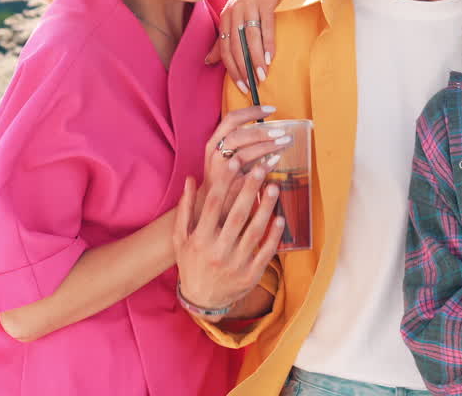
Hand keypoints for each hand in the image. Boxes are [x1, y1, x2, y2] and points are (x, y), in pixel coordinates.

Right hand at [174, 106, 289, 315]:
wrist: (202, 299)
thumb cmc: (191, 263)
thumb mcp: (181, 238)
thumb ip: (185, 209)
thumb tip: (190, 180)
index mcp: (199, 240)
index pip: (213, 205)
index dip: (224, 182)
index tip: (234, 162)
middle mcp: (217, 251)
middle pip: (237, 215)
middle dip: (249, 190)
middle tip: (261, 168)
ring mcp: (235, 264)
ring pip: (254, 231)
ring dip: (266, 208)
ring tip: (274, 187)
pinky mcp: (251, 275)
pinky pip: (266, 252)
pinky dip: (274, 235)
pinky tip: (280, 218)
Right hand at [197, 106, 293, 223]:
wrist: (209, 206)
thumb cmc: (223, 177)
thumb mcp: (226, 155)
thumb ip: (243, 142)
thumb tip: (271, 130)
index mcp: (214, 142)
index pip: (232, 119)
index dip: (252, 112)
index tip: (272, 110)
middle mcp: (215, 154)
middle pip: (238, 136)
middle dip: (261, 132)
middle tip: (281, 131)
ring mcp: (220, 171)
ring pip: (243, 154)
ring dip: (266, 147)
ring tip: (284, 143)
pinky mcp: (228, 187)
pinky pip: (249, 173)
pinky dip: (264, 166)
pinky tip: (276, 160)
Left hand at [205, 0, 293, 92]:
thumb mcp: (235, 15)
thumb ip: (222, 38)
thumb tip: (208, 62)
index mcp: (226, 17)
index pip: (224, 48)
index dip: (231, 69)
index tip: (242, 86)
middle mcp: (235, 12)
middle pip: (236, 45)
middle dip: (243, 68)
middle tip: (251, 86)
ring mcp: (249, 6)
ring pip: (250, 38)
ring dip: (256, 59)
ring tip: (262, 76)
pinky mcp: (265, 2)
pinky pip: (266, 26)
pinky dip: (267, 43)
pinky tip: (270, 57)